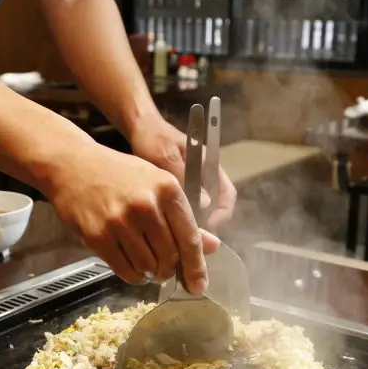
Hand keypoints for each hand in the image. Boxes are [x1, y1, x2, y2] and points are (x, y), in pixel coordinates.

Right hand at [47, 141, 219, 291]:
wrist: (73, 165)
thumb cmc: (119, 174)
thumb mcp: (156, 185)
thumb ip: (183, 217)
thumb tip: (212, 247)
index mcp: (167, 189)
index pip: (189, 237)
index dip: (196, 266)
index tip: (199, 284)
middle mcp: (145, 205)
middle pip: (170, 256)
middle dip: (170, 270)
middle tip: (166, 271)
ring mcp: (120, 222)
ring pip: (148, 267)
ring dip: (151, 273)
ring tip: (147, 266)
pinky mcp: (98, 236)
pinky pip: (124, 270)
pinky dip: (133, 276)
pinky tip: (133, 268)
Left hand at [128, 114, 236, 231]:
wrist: (140, 129)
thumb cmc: (155, 138)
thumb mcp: (167, 155)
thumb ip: (184, 175)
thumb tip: (204, 204)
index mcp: (209, 166)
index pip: (227, 194)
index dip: (223, 212)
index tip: (209, 225)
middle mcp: (204, 178)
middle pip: (215, 207)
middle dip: (207, 225)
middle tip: (191, 239)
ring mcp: (191, 185)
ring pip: (199, 211)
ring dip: (193, 225)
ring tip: (178, 236)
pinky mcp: (178, 191)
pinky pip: (184, 210)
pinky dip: (179, 220)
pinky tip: (166, 228)